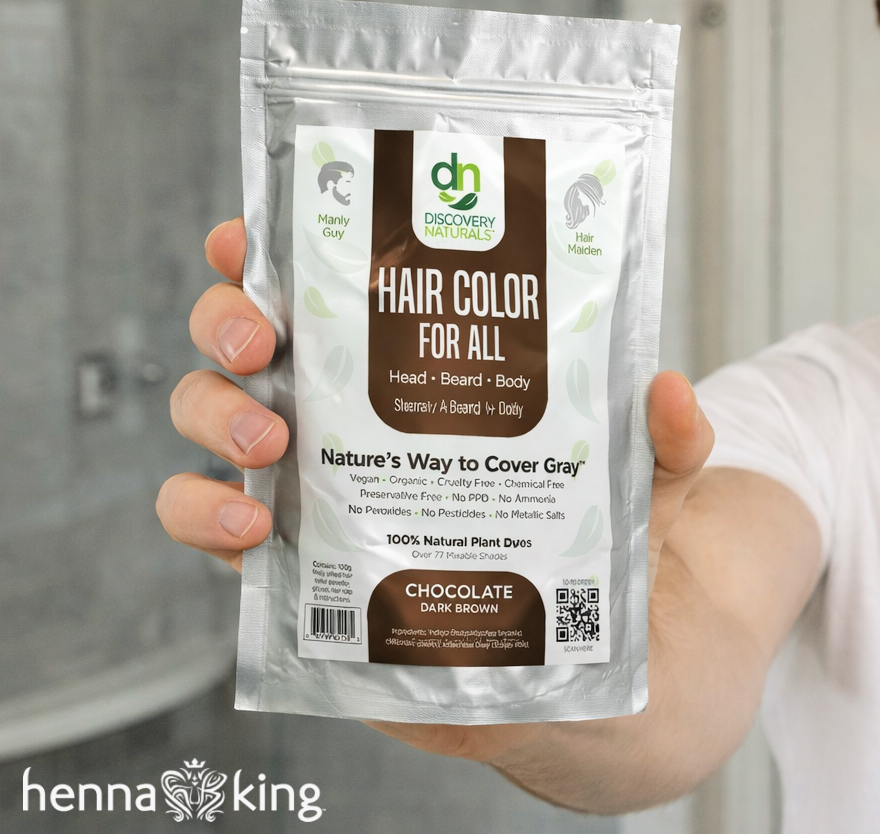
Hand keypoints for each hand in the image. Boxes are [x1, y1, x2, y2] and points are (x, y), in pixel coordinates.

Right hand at [158, 219, 719, 781]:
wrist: (561, 654)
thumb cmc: (586, 540)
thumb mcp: (639, 485)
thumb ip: (667, 443)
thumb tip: (669, 389)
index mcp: (412, 357)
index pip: (328, 275)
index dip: (275, 241)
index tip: (252, 231)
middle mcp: (343, 402)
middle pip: (246, 329)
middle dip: (229, 316)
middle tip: (264, 339)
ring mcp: (307, 476)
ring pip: (212, 413)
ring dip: (218, 412)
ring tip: (273, 443)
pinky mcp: (290, 555)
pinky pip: (206, 524)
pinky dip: (203, 516)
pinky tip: (248, 527)